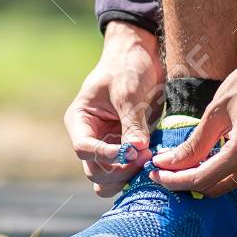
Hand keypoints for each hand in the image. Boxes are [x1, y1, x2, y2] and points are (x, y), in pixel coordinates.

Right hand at [65, 22, 164, 196]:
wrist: (143, 56)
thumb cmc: (127, 67)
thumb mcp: (128, 93)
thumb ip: (131, 123)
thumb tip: (137, 152)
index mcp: (80, 122)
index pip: (84, 149)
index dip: (104, 155)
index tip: (128, 153)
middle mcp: (92, 138)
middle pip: (96, 172)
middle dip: (119, 171)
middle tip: (145, 159)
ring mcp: (109, 146)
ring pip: (110, 180)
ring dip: (128, 178)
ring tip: (149, 162)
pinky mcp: (128, 149)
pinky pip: (129, 171)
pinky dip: (140, 172)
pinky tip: (156, 162)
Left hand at [151, 25, 236, 195]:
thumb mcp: (218, 108)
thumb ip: (195, 142)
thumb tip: (168, 162)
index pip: (202, 179)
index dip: (174, 180)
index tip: (155, 173)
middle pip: (216, 188)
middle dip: (188, 182)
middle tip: (165, 169)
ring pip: (231, 182)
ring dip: (206, 177)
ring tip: (184, 161)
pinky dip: (225, 169)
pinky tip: (211, 154)